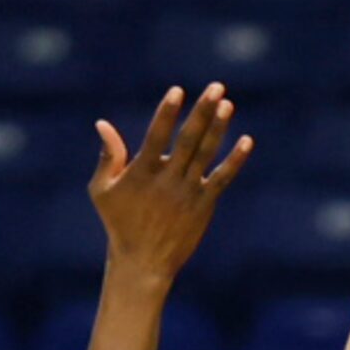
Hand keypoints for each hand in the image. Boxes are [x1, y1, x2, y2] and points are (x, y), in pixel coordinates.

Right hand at [89, 83, 252, 284]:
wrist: (143, 262)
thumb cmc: (119, 222)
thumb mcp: (103, 190)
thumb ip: (108, 157)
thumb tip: (102, 124)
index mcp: (141, 172)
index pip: (156, 136)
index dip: (167, 113)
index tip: (177, 90)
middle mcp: (167, 179)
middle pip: (188, 140)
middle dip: (202, 112)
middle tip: (217, 87)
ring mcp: (187, 192)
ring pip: (206, 154)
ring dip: (218, 129)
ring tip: (228, 104)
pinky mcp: (203, 204)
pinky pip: (222, 178)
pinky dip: (235, 160)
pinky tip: (246, 141)